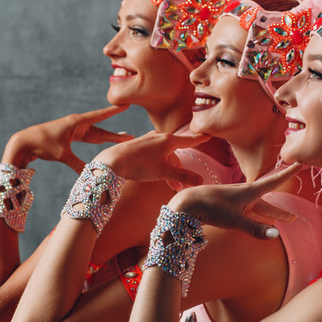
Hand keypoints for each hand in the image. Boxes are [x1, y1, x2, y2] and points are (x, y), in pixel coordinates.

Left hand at [2, 105, 132, 172]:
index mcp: (76, 123)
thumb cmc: (41, 145)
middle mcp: (76, 124)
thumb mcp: (61, 155)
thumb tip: (91, 174)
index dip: (114, 111)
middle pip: (101, 130)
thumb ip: (77, 164)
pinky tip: (103, 142)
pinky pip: (87, 138)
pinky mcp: (69, 137)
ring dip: (108, 137)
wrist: (23, 142)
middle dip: (116, 134)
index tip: (125, 104)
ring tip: (123, 138)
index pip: (100, 115)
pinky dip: (97, 141)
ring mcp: (73, 130)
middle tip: (131, 136)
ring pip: (95, 134)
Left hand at [93, 130, 209, 185]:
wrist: (112, 161)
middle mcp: (159, 137)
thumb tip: (201, 181)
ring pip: (165, 155)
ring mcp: (149, 140)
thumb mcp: (163, 172)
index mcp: (168, 140)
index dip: (200, 139)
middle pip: (176, 153)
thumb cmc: (138, 165)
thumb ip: (182, 176)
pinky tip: (156, 174)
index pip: (189, 140)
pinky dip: (160, 165)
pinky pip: (156, 154)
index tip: (209, 135)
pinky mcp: (140, 145)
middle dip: (179, 170)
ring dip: (169, 170)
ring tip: (170, 186)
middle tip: (179, 186)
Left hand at [167, 163, 301, 239]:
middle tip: (293, 217)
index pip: (274, 181)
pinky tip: (255, 218)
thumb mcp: (235, 220)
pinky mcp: (226, 207)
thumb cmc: (211, 208)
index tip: (300, 162)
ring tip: (280, 220)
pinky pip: (247, 211)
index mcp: (249, 192)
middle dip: (280, 209)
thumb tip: (277, 235)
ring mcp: (235, 200)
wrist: (187, 203)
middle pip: (267, 202)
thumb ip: (255, 228)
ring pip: (257, 207)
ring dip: (269, 214)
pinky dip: (256, 215)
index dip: (288, 173)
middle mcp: (244, 194)